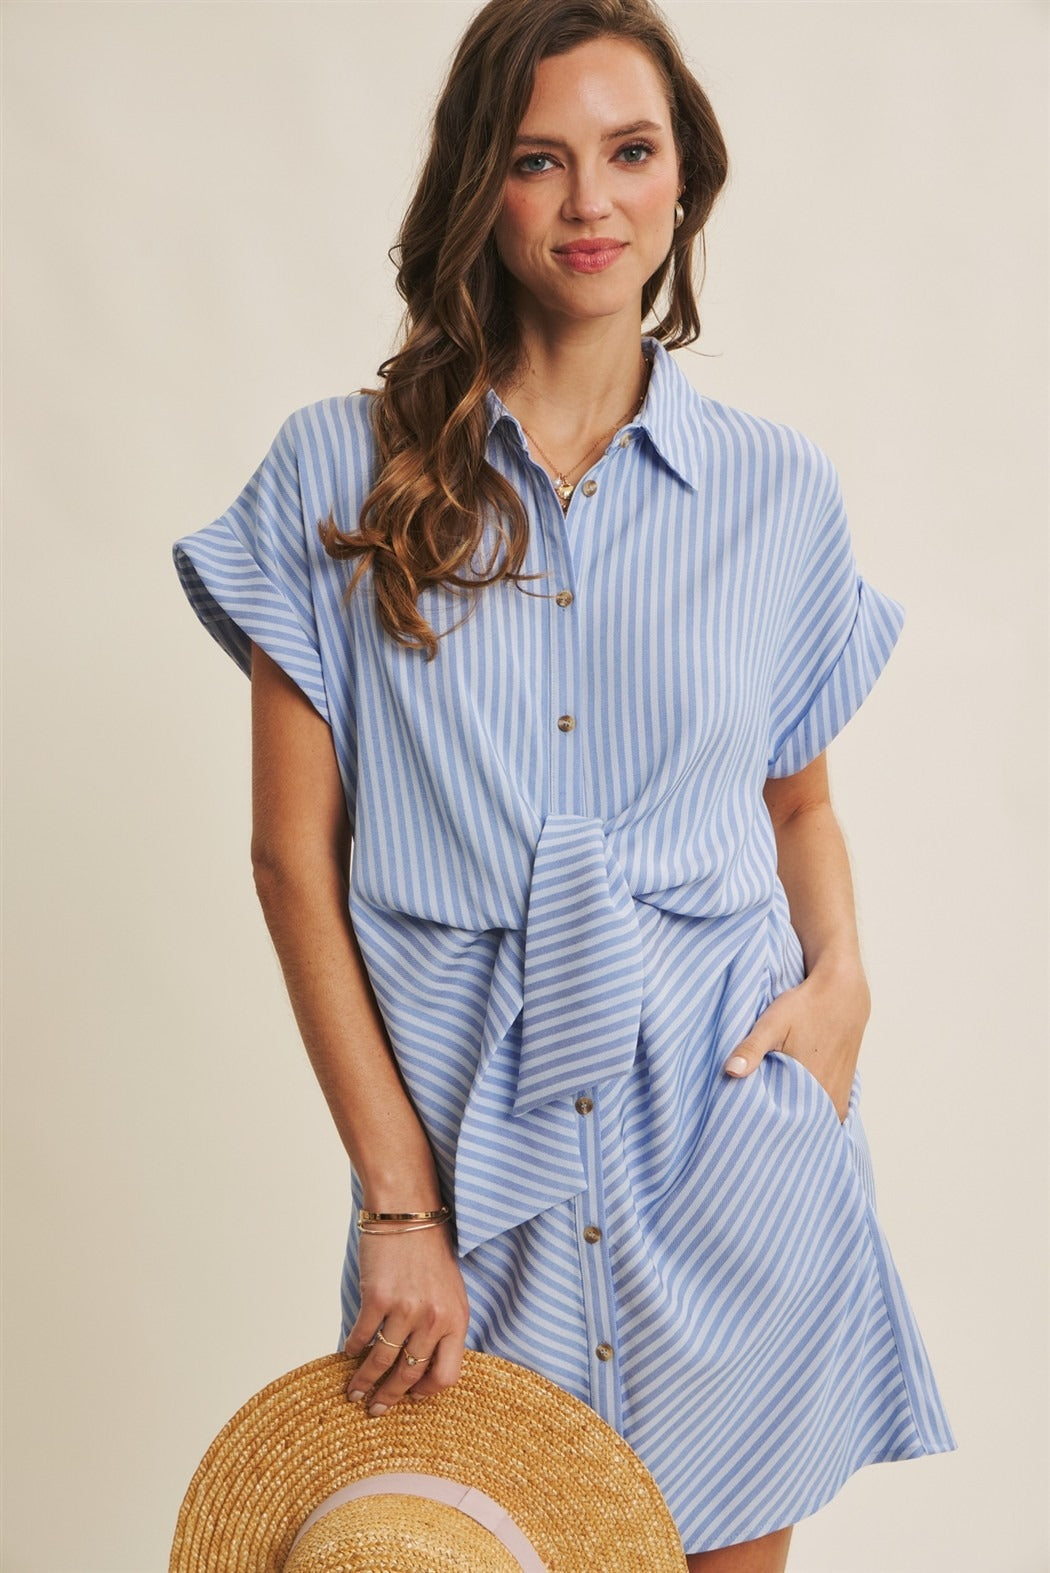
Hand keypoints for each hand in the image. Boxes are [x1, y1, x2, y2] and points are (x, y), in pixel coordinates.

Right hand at [343, 1222, 470, 1415]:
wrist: (408, 1212)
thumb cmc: (429, 1251)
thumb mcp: (450, 1291)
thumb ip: (442, 1326)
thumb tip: (423, 1363)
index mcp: (456, 1320)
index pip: (446, 1376)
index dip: (426, 1392)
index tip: (411, 1397)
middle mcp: (433, 1319)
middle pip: (410, 1375)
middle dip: (390, 1397)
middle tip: (375, 1409)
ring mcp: (405, 1310)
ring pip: (382, 1361)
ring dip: (365, 1381)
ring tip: (354, 1392)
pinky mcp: (378, 1298)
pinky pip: (362, 1336)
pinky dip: (352, 1350)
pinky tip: (348, 1354)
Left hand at [723, 957, 870, 1121]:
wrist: (843, 995)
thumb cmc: (806, 1007)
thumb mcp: (773, 1023)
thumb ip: (751, 1049)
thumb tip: (730, 1071)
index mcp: (812, 1088)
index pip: (785, 1126)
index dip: (765, 1128)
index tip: (748, 1130)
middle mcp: (830, 1099)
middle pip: (800, 1127)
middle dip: (780, 1128)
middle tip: (757, 1128)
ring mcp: (839, 1097)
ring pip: (814, 1122)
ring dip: (798, 1121)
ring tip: (775, 1120)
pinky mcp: (845, 1091)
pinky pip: (827, 1113)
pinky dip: (812, 1113)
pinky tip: (796, 1107)